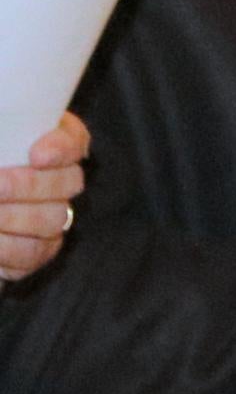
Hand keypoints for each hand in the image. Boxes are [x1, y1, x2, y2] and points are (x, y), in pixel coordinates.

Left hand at [0, 114, 88, 283]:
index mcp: (49, 143)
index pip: (72, 140)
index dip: (61, 148)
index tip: (37, 156)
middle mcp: (60, 180)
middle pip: (68, 182)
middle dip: (28, 186)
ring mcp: (52, 218)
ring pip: (52, 220)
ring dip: (13, 217)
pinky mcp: (36, 250)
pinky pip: (31, 253)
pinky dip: (6, 247)